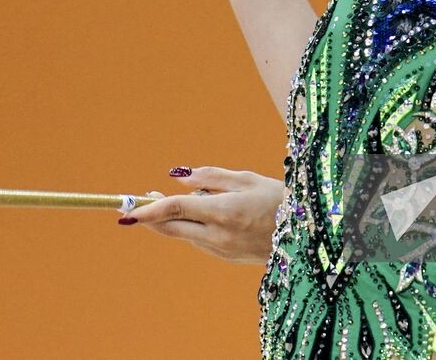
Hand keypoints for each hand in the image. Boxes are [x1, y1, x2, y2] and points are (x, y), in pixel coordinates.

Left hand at [117, 166, 287, 263]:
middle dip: (152, 216)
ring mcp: (221, 249)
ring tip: (180, 199)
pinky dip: (191, 228)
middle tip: (142, 199)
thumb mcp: (247, 179)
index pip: (176, 209)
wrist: (306, 236)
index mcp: (223, 211)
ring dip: (173, 220)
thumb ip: (211, 177)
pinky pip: (198, 241)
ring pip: (184, 235)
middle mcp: (218, 234)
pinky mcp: (225, 257)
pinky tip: (204, 214)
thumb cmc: (280, 199)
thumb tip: (180, 178)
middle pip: (171, 227)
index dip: (149, 209)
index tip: (129, 210)